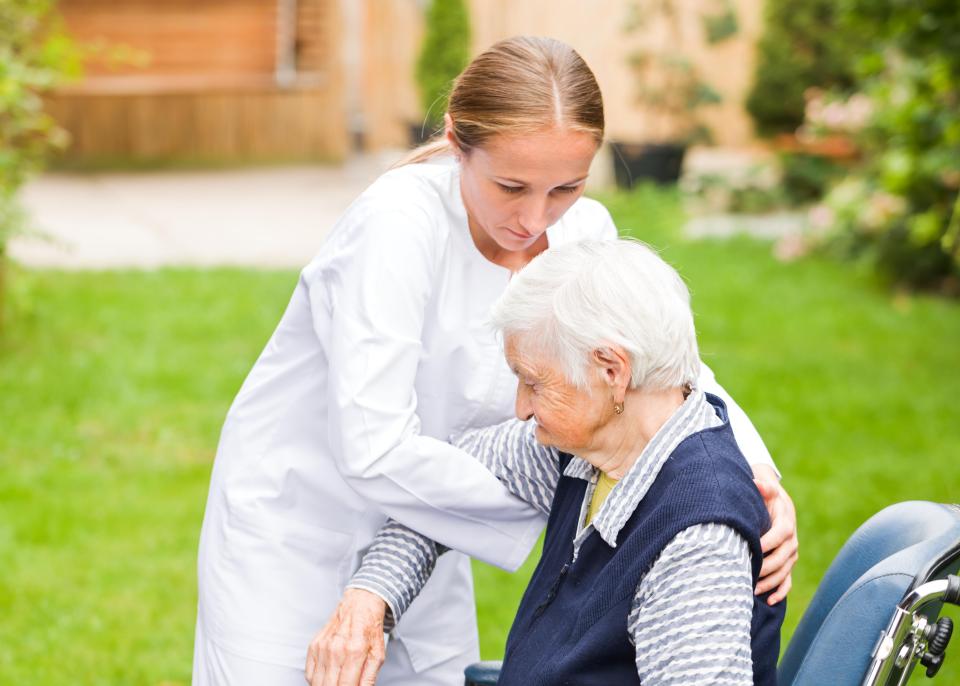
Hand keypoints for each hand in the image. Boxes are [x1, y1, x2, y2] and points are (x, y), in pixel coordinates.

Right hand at [305, 588, 387, 685]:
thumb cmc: (370, 630)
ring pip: (316, 683)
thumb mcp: (378, 655)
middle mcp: (336, 650)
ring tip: (337, 683)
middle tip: (345, 685)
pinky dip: (317, 681)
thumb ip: (369, 678)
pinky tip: (328, 678)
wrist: (359, 605)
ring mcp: (322, 648)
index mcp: (355, 652)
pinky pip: (309, 674)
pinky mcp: (313, 646)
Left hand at [752, 464, 798, 604]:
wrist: (778, 504)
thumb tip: (758, 483)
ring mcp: (791, 554)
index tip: (751, 550)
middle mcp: (791, 541)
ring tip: (752, 590)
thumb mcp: (766, 490)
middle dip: (765, 568)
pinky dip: (780, 592)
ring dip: (769, 583)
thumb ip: (763, 486)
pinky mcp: (788, 563)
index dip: (766, 544)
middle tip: (747, 575)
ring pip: (783, 572)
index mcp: (786, 524)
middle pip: (781, 558)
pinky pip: (787, 581)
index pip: (778, 536)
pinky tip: (769, 601)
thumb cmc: (766, 498)